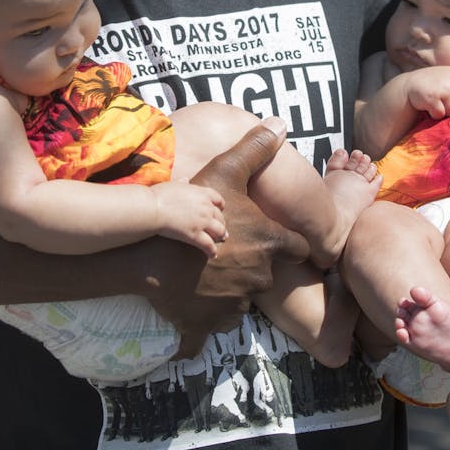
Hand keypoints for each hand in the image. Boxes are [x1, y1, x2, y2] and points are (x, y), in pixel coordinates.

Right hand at [144, 118, 309, 357]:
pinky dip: (208, 316)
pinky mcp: (211, 325)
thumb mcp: (225, 171)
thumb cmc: (191, 210)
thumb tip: (281, 124)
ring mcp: (237, 305)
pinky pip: (215, 324)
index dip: (288, 243)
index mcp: (269, 244)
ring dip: (231, 289)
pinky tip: (193, 302)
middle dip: (254, 266)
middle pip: (268, 274)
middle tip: (230, 251)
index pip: (298, 248)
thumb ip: (255, 149)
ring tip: (208, 272)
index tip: (275, 241)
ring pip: (243, 299)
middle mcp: (260, 277)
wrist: (151, 255)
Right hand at [151, 180, 226, 257]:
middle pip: (220, 217)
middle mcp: (206, 207)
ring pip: (219, 231)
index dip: (220, 207)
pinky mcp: (195, 235)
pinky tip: (213, 255)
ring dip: (220, 236)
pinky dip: (212, 251)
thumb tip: (186, 179)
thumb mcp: (173, 184)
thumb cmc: (159, 195)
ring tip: (219, 241)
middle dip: (221, 223)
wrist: (152, 208)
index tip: (219, 211)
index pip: (218, 199)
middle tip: (221, 230)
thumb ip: (182, 183)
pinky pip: (209, 246)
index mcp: (202, 193)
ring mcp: (202, 222)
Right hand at [403, 65, 449, 118]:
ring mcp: (443, 89)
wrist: (408, 85)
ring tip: (435, 103)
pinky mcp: (433, 99)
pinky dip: (434, 114)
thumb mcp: (448, 78)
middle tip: (442, 103)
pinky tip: (427, 107)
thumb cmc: (432, 85)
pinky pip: (440, 114)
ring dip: (443, 111)